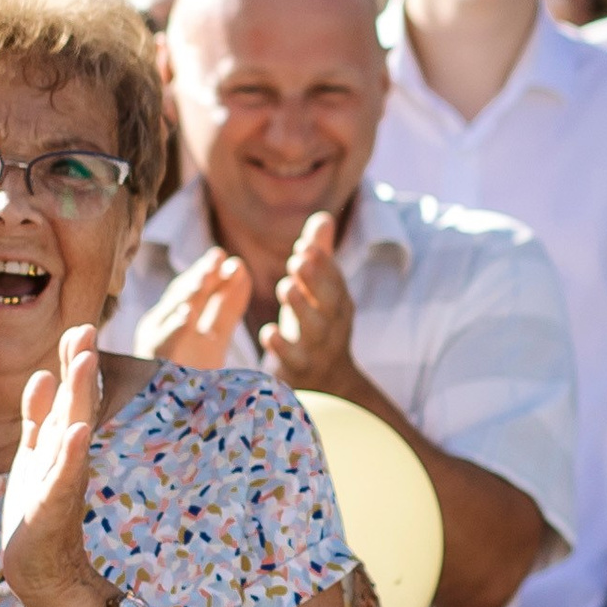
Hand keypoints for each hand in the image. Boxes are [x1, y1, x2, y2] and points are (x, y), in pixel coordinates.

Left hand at [0, 323, 105, 606]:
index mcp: (60, 440)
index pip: (68, 392)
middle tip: (86, 328)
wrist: (38, 565)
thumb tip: (44, 373)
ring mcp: (63, 479)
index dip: (72, 360)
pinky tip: (75, 431)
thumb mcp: (35, 454)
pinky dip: (69, 454)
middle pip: (75, 403)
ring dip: (78, 398)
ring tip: (82, 364)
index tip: (78, 324)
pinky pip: (62, 476)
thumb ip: (39, 417)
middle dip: (80, 367)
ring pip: (71, 431)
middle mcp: (67, 455)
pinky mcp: (52, 507)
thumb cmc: (38, 508)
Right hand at [134, 247, 253, 367]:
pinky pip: (163, 343)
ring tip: (206, 276)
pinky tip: (187, 316)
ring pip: (171, 313)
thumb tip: (241, 268)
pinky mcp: (154, 361)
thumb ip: (228, 305)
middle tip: (218, 257)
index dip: (208, 273)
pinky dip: (174, 328)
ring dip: (188, 293)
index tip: (227, 259)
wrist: (177, 422)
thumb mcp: (215, 336)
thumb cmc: (194, 378)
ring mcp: (155, 343)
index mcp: (176, 320)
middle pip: (182, 296)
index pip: (192, 290)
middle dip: (200, 276)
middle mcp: (162, 327)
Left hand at [264, 213, 357, 394]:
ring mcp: (317, 352)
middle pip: (328, 304)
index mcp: (338, 306)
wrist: (329, 388)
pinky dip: (282, 347)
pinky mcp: (299, 374)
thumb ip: (320, 258)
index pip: (335, 282)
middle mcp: (332, 328)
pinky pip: (292, 361)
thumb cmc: (317, 328)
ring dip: (300, 308)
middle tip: (296, 261)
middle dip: (315, 281)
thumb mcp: (319, 295)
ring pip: (313, 331)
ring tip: (285, 287)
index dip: (323, 264)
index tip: (305, 245)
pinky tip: (268, 332)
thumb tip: (322, 217)